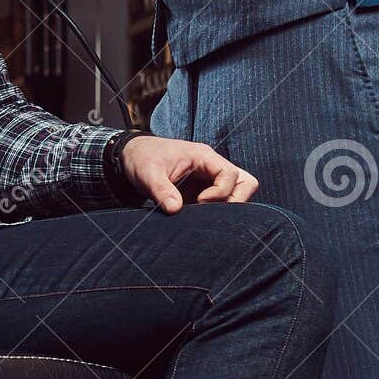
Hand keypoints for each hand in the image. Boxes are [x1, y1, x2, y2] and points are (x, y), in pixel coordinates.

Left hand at [121, 136, 257, 212]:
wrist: (133, 158)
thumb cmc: (143, 158)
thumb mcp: (147, 173)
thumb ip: (161, 190)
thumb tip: (175, 209)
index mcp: (203, 156)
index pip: (230, 174)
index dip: (220, 192)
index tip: (200, 202)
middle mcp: (212, 167)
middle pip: (245, 183)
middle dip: (235, 201)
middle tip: (213, 215)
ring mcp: (209, 181)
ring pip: (238, 193)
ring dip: (227, 208)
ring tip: (206, 218)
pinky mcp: (203, 193)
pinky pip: (222, 203)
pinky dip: (217, 214)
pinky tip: (199, 221)